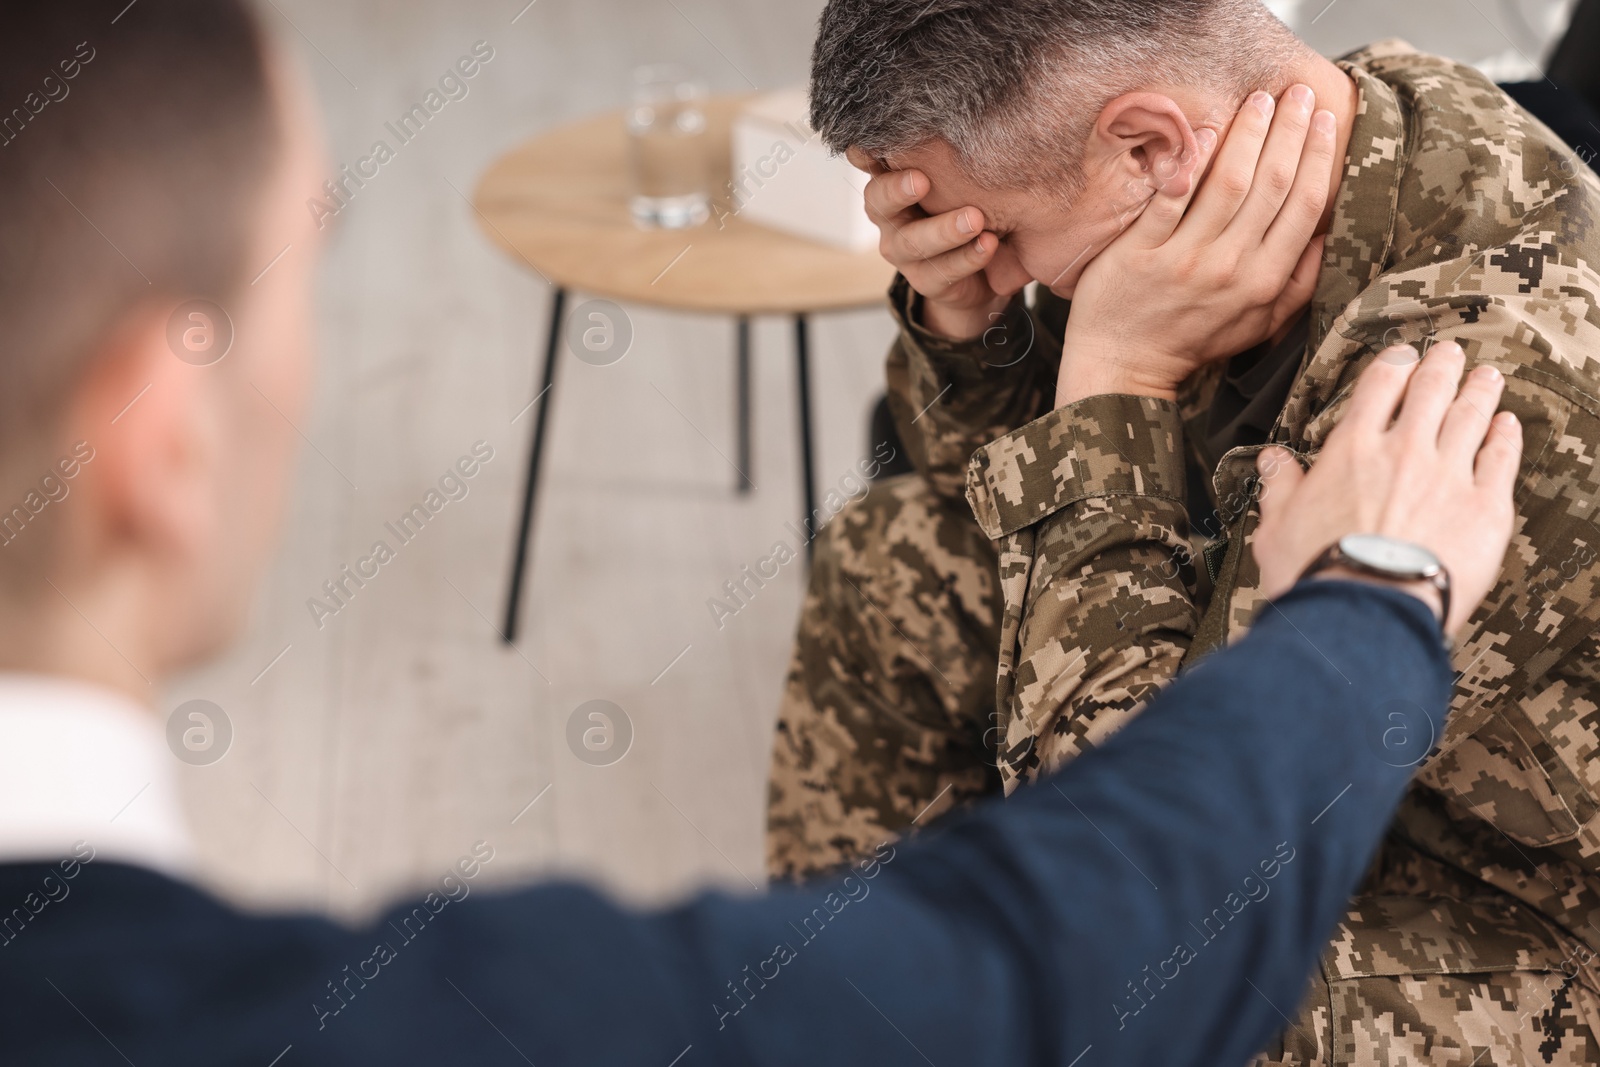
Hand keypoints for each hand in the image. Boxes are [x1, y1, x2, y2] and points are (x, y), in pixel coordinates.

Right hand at [850, 147, 1019, 340]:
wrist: (988, 267)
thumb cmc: (972, 201)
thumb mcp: (963, 171)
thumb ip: (952, 146)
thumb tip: (966, 91)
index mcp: (893, 179)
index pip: (871, 160)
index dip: (865, 152)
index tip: (867, 143)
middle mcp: (891, 215)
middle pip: (878, 201)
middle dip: (898, 190)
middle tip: (923, 180)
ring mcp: (904, 251)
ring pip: (912, 242)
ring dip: (944, 230)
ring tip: (976, 219)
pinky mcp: (925, 280)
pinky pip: (940, 272)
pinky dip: (966, 257)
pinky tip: (989, 244)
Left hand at [1056, 85, 1336, 405]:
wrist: (1124, 365)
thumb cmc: (1194, 339)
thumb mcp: (1259, 323)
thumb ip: (1299, 284)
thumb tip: (1330, 236)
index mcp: (1264, 281)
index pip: (1303, 206)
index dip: (1318, 157)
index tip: (1324, 119)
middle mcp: (1229, 268)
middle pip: (1271, 184)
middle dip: (1289, 131)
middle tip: (1296, 92)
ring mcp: (1184, 259)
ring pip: (1228, 183)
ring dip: (1249, 133)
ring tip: (1260, 100)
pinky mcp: (1140, 253)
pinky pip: (1172, 197)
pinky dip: (1194, 161)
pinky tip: (1209, 127)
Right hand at [1252, 341, 1521, 636]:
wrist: (1367, 610)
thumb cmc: (1318, 573)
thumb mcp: (1277, 527)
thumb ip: (1280, 488)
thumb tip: (1272, 461)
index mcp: (1352, 450)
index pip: (1379, 387)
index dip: (1394, 364)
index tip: (1402, 357)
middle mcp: (1404, 451)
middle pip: (1431, 391)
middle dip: (1442, 367)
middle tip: (1451, 354)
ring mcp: (1449, 476)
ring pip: (1471, 416)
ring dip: (1480, 390)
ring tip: (1486, 377)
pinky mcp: (1484, 507)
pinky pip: (1501, 460)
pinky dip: (1506, 437)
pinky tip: (1507, 426)